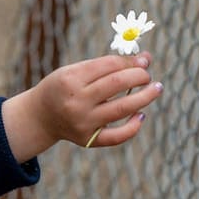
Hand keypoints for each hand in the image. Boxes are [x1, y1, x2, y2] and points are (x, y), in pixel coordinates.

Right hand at [0, 53, 164, 161]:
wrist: (41, 116)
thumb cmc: (64, 88)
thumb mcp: (77, 71)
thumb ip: (108, 66)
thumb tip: (145, 58)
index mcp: (71, 79)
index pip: (109, 65)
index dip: (130, 61)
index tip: (143, 60)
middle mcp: (77, 101)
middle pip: (117, 83)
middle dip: (140, 76)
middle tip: (148, 75)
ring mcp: (83, 122)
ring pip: (122, 108)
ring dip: (145, 97)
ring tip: (156, 88)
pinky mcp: (88, 139)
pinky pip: (117, 136)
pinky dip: (133, 126)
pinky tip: (141, 115)